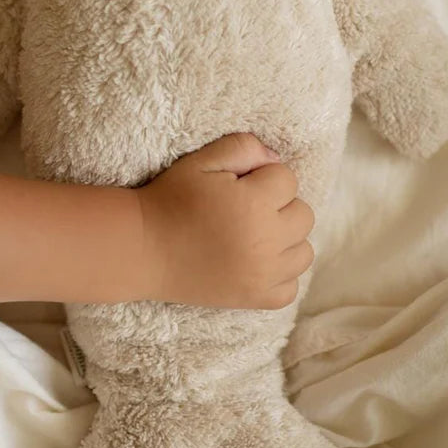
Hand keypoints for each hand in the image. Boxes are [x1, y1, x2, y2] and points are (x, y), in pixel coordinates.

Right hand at [137, 133, 313, 308]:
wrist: (143, 250)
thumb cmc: (171, 200)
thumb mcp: (201, 161)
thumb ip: (243, 148)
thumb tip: (276, 159)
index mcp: (254, 204)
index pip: (288, 180)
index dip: (262, 178)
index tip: (237, 186)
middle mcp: (265, 242)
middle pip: (303, 215)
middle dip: (279, 206)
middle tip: (245, 210)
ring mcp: (263, 275)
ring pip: (304, 251)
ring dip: (285, 240)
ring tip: (254, 236)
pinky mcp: (256, 299)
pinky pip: (291, 287)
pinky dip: (280, 275)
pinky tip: (255, 262)